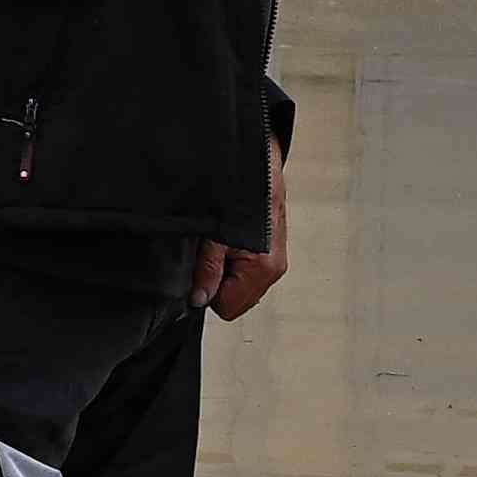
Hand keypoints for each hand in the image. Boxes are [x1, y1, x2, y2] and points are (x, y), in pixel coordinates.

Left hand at [204, 154, 290, 321]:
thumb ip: (207, 271)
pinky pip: (250, 276)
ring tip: (225, 246)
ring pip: (243, 290)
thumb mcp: (214, 235)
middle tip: (214, 254)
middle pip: (237, 302)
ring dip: (229, 274)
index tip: (203, 271)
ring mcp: (276, 264)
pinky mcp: (274, 257)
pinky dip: (238, 265)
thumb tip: (199, 299)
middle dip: (220, 284)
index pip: (228, 307)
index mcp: (263, 269)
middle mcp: (274, 270)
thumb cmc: (242, 196)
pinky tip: (234, 245)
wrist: (259, 168)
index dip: (209, 292)